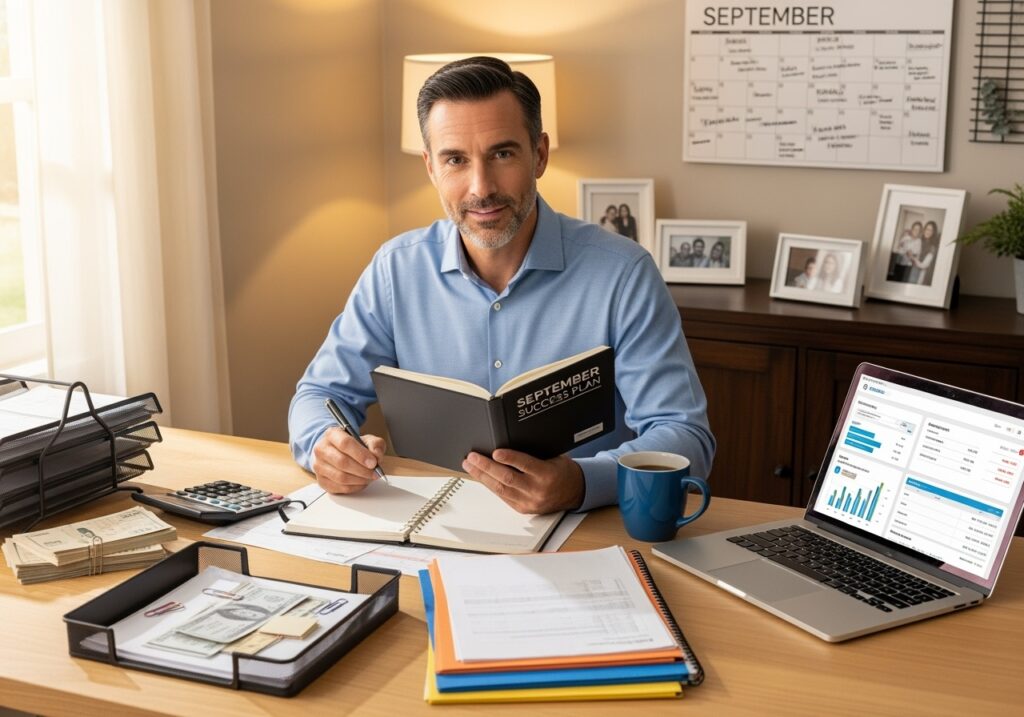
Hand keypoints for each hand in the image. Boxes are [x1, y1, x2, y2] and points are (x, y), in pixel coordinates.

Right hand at [311, 427, 386, 493]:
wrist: (338, 453)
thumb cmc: (353, 447)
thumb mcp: (367, 440)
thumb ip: (375, 444)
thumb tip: (376, 455)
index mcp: (332, 434)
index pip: (345, 443)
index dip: (361, 454)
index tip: (373, 462)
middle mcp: (322, 449)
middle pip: (342, 462)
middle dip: (362, 470)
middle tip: (375, 472)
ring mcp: (319, 466)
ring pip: (341, 477)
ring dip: (359, 480)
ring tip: (369, 477)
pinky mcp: (321, 481)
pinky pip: (340, 488)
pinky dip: (354, 487)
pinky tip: (361, 482)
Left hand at [462, 449, 583, 513]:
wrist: (575, 492)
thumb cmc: (563, 471)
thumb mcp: (554, 457)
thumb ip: (534, 453)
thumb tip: (508, 441)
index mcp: (547, 474)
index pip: (525, 465)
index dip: (509, 458)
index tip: (495, 452)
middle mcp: (537, 490)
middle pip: (507, 478)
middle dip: (486, 467)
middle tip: (472, 457)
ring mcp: (529, 502)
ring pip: (500, 489)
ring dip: (482, 476)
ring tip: (470, 465)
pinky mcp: (523, 509)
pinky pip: (502, 496)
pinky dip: (490, 485)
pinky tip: (481, 476)